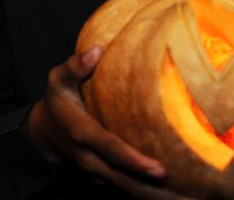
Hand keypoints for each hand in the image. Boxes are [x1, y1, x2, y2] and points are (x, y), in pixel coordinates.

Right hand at [24, 46, 185, 198]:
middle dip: (157, 192)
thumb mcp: (58, 80)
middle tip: (192, 197)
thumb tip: (97, 49)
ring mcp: (98, 175)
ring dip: (160, 198)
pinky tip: (180, 198)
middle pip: (126, 181)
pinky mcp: (105, 181)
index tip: (160, 169)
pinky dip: (153, 197)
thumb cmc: (57, 102)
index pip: (111, 149)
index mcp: (82, 133)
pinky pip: (131, 192)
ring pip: (130, 191)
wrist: (41, 135)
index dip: (134, 161)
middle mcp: (91, 160)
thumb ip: (75, 65)